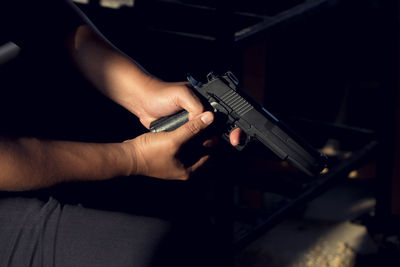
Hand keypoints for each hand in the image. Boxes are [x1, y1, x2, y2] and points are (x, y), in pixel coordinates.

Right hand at [124, 111, 213, 179]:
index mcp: (189, 170)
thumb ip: (193, 129)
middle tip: (205, 121)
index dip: (212, 139)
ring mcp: (175, 162)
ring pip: (190, 147)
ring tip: (194, 122)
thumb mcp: (174, 139)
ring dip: (193, 135)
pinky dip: (183, 136)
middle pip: (200, 150)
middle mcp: (184, 168)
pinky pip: (181, 145)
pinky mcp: (167, 156)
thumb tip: (209, 119)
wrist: (128, 156)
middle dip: (203, 136)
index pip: (210, 154)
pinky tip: (182, 127)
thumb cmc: (149, 153)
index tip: (213, 126)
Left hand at [126, 78, 243, 146]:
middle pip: (215, 129)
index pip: (223, 114)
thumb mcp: (181, 94)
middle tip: (211, 142)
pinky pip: (191, 142)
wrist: (141, 101)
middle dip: (216, 137)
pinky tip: (193, 149)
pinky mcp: (181, 133)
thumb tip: (205, 120)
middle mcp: (200, 113)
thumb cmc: (160, 93)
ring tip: (201, 146)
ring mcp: (190, 124)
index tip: (233, 136)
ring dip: (204, 143)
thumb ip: (196, 105)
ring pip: (203, 137)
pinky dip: (192, 146)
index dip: (231, 125)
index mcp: (204, 101)